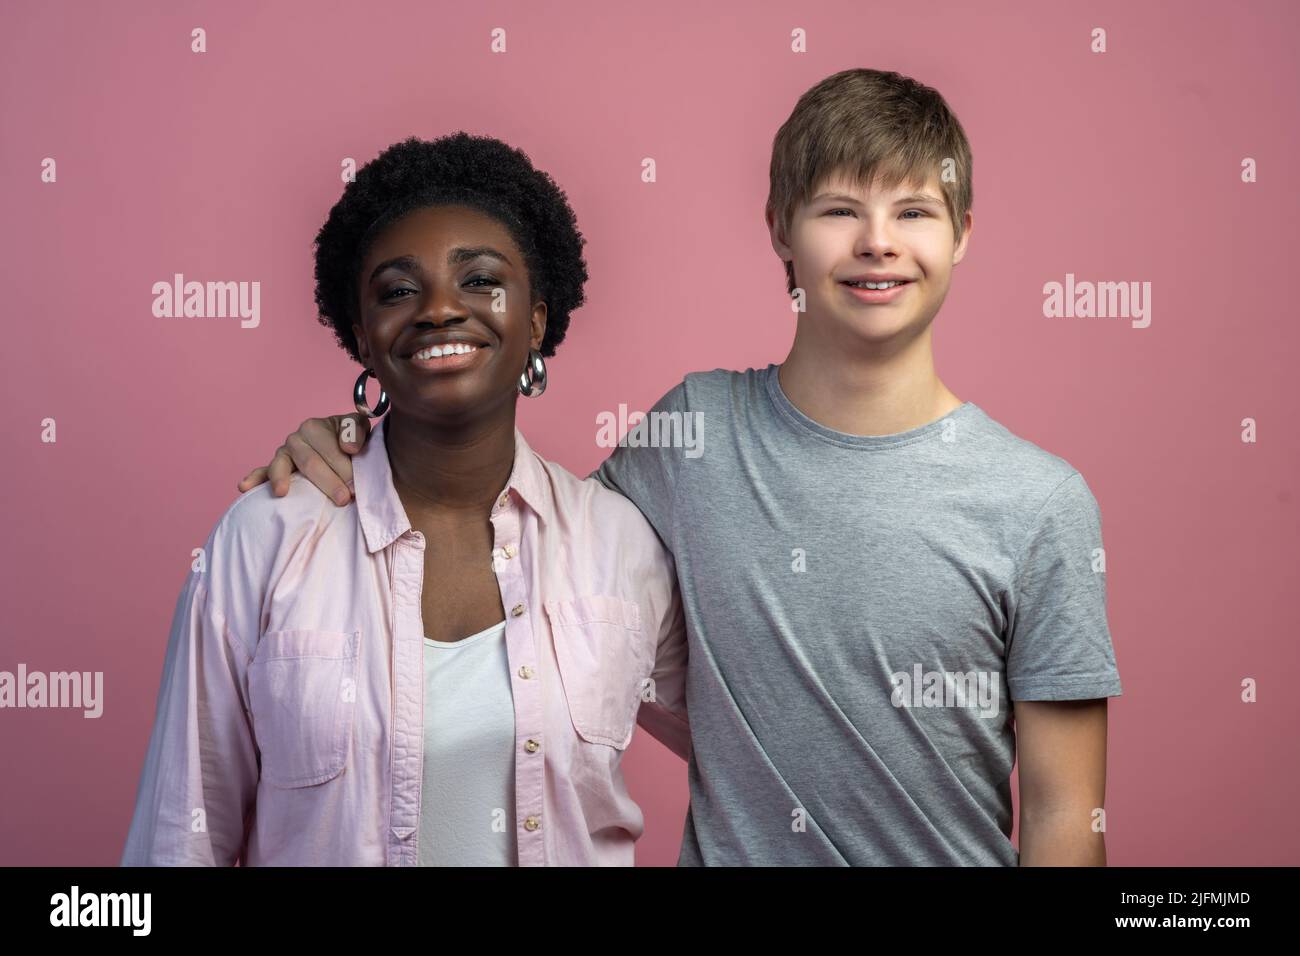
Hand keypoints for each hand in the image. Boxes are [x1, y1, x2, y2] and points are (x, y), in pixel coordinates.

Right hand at [237, 413, 371, 505]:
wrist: (343, 448)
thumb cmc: (351, 440)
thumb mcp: (358, 428)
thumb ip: (355, 431)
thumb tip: (348, 447)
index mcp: (315, 427)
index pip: (329, 450)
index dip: (344, 468)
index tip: (356, 487)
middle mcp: (296, 439)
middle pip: (309, 462)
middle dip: (327, 481)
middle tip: (343, 499)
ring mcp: (283, 454)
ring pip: (282, 466)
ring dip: (282, 479)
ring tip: (282, 492)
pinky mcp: (275, 469)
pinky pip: (262, 473)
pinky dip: (254, 479)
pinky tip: (244, 487)